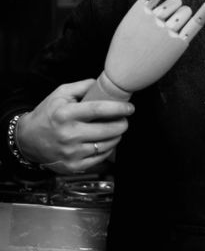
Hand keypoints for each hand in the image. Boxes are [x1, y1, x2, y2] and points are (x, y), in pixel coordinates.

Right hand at [17, 79, 133, 173]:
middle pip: (107, 130)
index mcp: (66, 114)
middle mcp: (69, 134)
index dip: (119, 108)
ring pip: (107, 145)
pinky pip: (100, 158)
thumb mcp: (61, 93)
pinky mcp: (73, 166)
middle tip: (125, 119)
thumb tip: (105, 83)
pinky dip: (108, 149)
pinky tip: (107, 141)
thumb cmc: (48, 113)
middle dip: (122, 124)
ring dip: (117, 136)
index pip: (99, 110)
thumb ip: (84, 86)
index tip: (130, 108)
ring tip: (116, 129)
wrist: (27, 140)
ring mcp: (71, 152)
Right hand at [83, 0, 204, 101]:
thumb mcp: (131, 18)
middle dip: (174, 12)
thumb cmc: (124, 46)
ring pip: (186, 11)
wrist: (120, 75)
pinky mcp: (177, 43)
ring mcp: (166, 31)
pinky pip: (197, 20)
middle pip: (178, 2)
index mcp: (141, 8)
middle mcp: (154, 17)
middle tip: (159, 31)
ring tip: (163, 38)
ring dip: (180, 21)